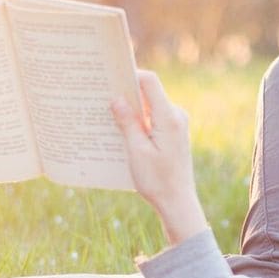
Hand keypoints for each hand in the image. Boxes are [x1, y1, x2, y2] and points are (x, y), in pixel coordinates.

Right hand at [111, 71, 207, 245]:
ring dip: (130, 109)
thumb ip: (127, 122)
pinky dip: (138, 121)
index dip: (130, 75)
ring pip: (149, 107)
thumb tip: (117, 99)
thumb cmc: (157, 180)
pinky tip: (120, 130)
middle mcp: (176, 116)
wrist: (177, 201)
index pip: (150, 82)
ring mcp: (176, 124)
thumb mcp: (137, 151)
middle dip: (126, 93)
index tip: (110, 77)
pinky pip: (153, 119)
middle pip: (148, 93)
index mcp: (169, 117)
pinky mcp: (173, 133)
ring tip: (106, 114)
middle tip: (101, 96)